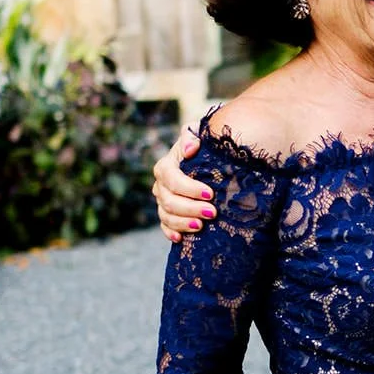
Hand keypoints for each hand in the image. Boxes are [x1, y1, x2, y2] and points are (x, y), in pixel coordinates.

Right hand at [154, 126, 214, 241]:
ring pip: (166, 215)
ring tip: (201, 226)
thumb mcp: (198, 134)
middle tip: (212, 212)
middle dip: (190, 208)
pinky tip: (181, 239)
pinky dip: (171, 233)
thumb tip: (190, 148)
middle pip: (169, 200)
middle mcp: (161, 185)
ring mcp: (163, 201)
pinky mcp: (168, 214)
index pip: (171, 178)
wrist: (207, 160)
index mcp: (166, 166)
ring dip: (183, 222)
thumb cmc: (204, 145)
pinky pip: (165, 226)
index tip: (210, 193)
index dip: (189, 188)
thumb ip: (192, 136)